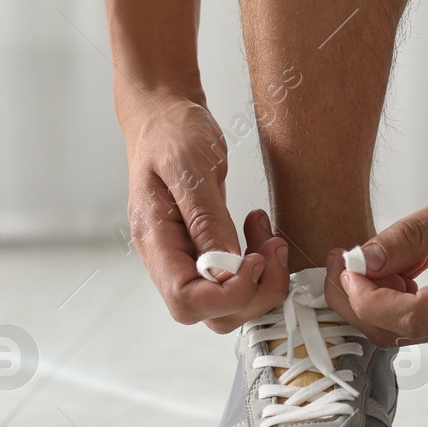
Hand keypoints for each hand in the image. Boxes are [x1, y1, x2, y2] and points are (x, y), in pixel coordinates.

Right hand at [120, 88, 291, 332]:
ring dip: (259, 281)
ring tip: (270, 237)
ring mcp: (185, 256)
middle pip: (208, 313)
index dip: (228, 294)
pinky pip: (232, 280)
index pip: (185, 299)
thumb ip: (206, 217)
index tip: (254, 260)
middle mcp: (167, 258)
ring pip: (225, 304)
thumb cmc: (171, 131)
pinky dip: (257, 265)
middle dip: (251, 293)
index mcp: (154, 239)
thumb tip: (226, 265)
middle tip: (273, 249)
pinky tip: (259, 230)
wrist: (164, 113)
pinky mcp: (204, 249)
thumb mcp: (190, 163)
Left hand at [328, 159, 427, 343]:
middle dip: (360, 300)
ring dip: (382, 294)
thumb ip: (414, 232)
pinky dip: (403, 292)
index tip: (346, 265)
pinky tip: (413, 256)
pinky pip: (426, 316)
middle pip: (399, 332)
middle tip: (348, 256)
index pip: (408, 318)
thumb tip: (365, 257)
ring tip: (392, 248)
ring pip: (409, 327)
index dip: (365, 298)